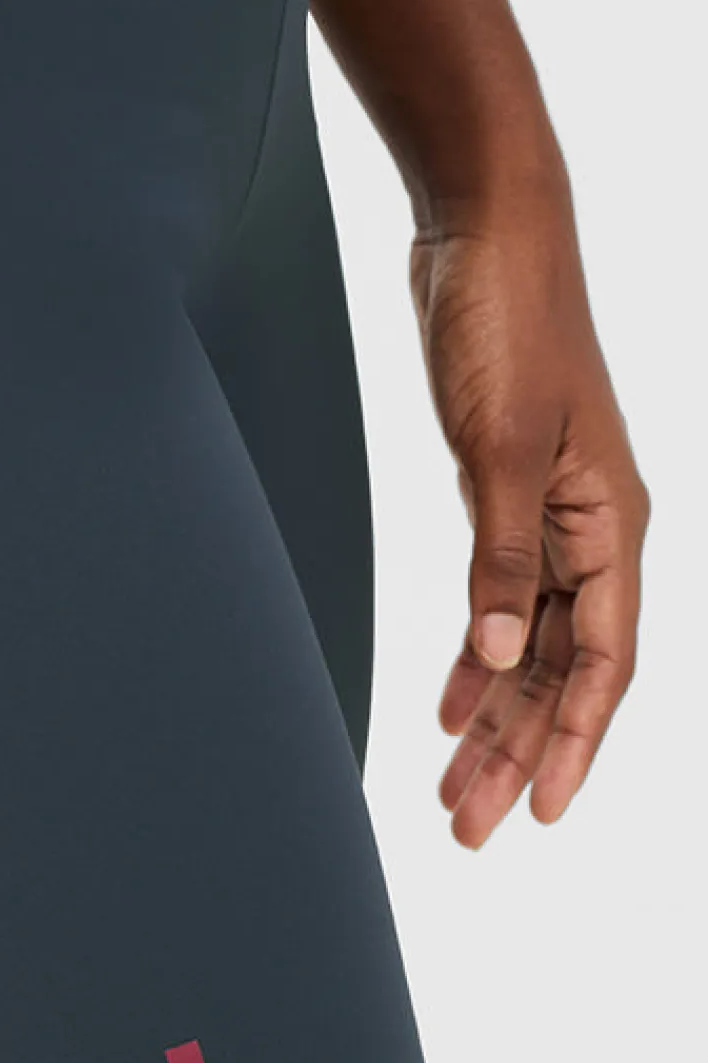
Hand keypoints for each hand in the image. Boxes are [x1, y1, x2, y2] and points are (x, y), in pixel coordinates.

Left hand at [409, 202, 649, 847]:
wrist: (483, 232)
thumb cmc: (507, 324)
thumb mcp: (498, 451)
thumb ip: (497, 561)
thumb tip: (503, 663)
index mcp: (613, 524)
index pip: (604, 666)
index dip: (574, 747)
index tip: (539, 814)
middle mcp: (592, 530)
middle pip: (563, 671)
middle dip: (518, 753)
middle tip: (470, 829)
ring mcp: (551, 516)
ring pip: (528, 645)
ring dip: (493, 718)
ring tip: (451, 789)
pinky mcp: (506, 496)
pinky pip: (500, 601)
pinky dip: (475, 655)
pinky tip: (449, 706)